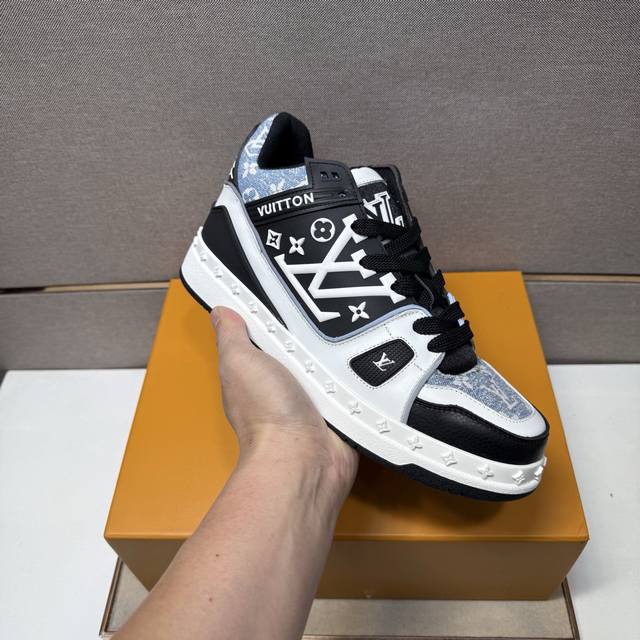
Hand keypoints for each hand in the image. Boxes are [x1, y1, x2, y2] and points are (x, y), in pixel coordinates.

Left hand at [211, 306, 357, 497]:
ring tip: (357, 323)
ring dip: (342, 349)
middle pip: (305, 345)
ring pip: (332, 362)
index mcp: (259, 372)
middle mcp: (287, 385)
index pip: (271, 333)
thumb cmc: (266, 411)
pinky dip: (361, 372)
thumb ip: (231, 336)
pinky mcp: (342, 409)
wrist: (304, 457)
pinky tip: (372, 353)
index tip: (295, 290)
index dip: (279, 313)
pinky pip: (354, 382)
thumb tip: (220, 311)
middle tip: (335, 303)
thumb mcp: (239, 362)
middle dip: (317, 329)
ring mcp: (316, 398)